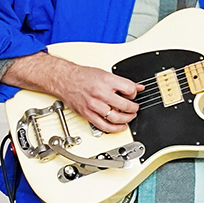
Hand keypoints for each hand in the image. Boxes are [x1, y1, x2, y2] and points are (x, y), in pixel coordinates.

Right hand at [3, 52, 142, 133]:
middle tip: (134, 108)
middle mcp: (100, 94)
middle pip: (124, 105)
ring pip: (115, 117)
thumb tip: (138, 87)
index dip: (134, 93)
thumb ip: (123, 82)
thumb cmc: (83, 76)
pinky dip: (114, 128)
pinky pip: (103, 125)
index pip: (129, 90)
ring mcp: (93, 105)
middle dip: (133, 108)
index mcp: (107, 81)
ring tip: (129, 117)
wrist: (64, 79)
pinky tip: (120, 127)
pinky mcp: (87, 114)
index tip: (133, 95)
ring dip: (126, 119)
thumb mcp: (106, 74)